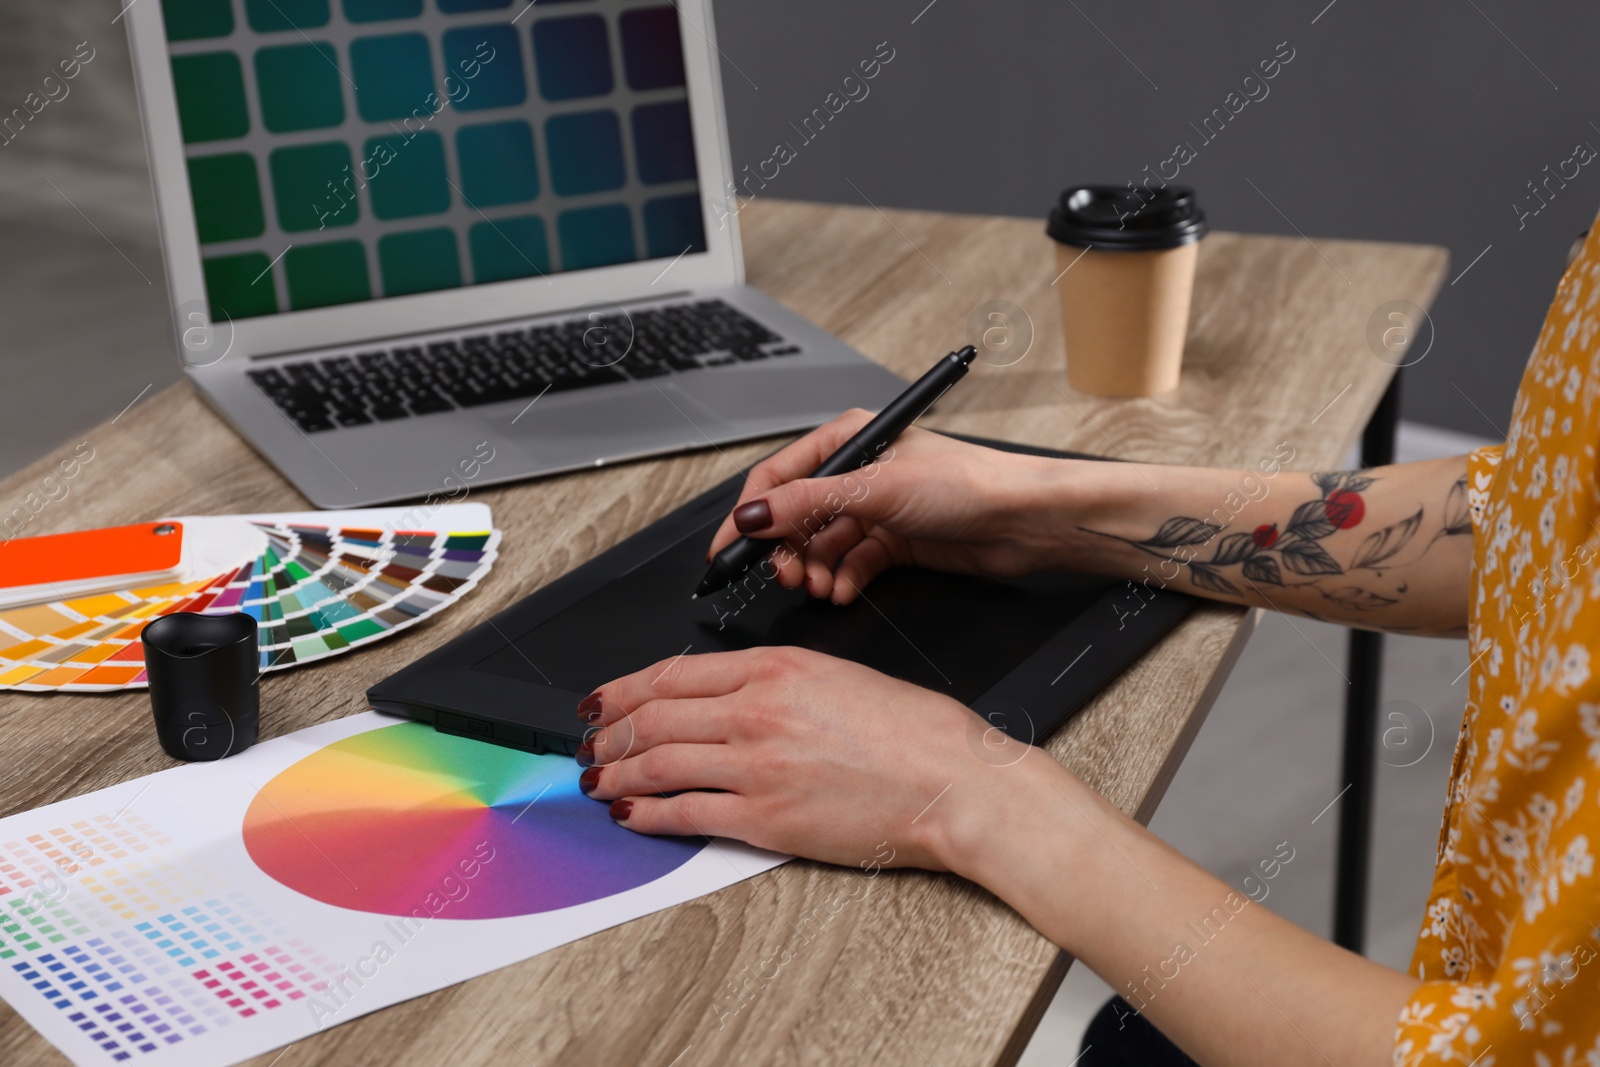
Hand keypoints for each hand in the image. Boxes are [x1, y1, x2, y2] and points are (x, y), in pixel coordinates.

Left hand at [575, 646, 1040, 868]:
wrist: (954, 781)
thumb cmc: (916, 732)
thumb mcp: (840, 677)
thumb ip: (778, 681)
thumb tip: (727, 696)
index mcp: (776, 667)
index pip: (673, 674)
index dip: (624, 689)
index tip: (601, 700)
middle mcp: (756, 710)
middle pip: (652, 716)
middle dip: (607, 732)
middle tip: (587, 743)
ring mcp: (755, 766)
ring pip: (657, 762)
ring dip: (615, 773)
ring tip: (596, 780)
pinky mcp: (764, 819)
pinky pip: (684, 813)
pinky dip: (646, 814)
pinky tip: (631, 814)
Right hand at [708, 409, 1083, 603]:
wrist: (1024, 521)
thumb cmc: (968, 483)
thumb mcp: (876, 489)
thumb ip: (807, 504)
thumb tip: (753, 517)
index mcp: (848, 439)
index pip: (777, 477)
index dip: (749, 515)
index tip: (727, 549)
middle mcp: (857, 472)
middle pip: (795, 516)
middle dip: (785, 551)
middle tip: (787, 578)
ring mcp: (874, 508)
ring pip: (820, 545)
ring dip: (814, 570)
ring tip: (821, 588)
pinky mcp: (892, 540)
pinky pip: (848, 563)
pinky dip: (841, 580)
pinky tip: (843, 591)